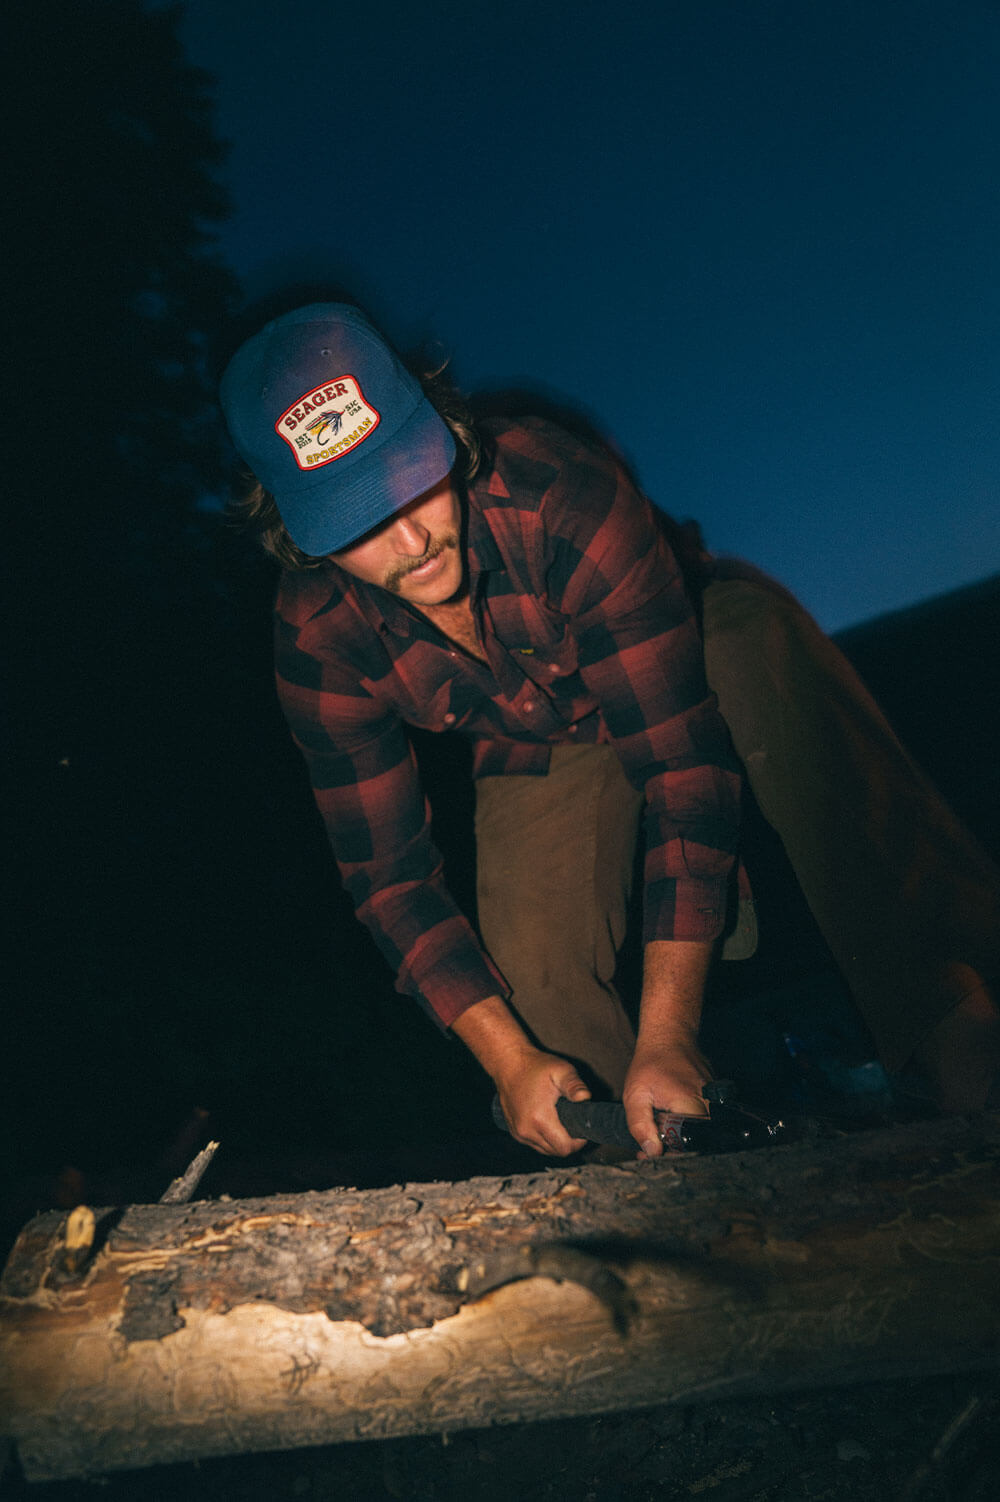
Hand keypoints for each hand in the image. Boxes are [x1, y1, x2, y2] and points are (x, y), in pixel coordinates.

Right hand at [495, 1049, 591, 1155]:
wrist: (508, 1063)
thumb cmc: (536, 1066)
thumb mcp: (560, 1070)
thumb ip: (574, 1085)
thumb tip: (585, 1098)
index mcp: (540, 1118)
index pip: (564, 1148)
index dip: (578, 1142)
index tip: (582, 1128)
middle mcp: (526, 1130)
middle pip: (556, 1152)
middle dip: (569, 1142)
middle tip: (574, 1123)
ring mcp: (518, 1133)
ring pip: (545, 1150)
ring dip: (556, 1141)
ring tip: (562, 1122)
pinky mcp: (514, 1131)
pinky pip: (534, 1144)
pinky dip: (544, 1139)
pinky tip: (549, 1123)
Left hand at [623, 1040, 711, 1158]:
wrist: (669, 1036)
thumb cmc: (650, 1063)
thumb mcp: (635, 1094)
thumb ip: (640, 1125)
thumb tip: (652, 1152)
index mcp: (690, 1106)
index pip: (685, 1146)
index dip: (666, 1153)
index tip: (649, 1152)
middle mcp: (709, 1106)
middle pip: (694, 1141)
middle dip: (672, 1146)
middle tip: (651, 1142)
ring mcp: (715, 1101)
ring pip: (699, 1132)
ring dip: (678, 1133)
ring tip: (660, 1123)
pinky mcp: (715, 1098)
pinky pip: (703, 1119)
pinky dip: (686, 1121)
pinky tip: (671, 1113)